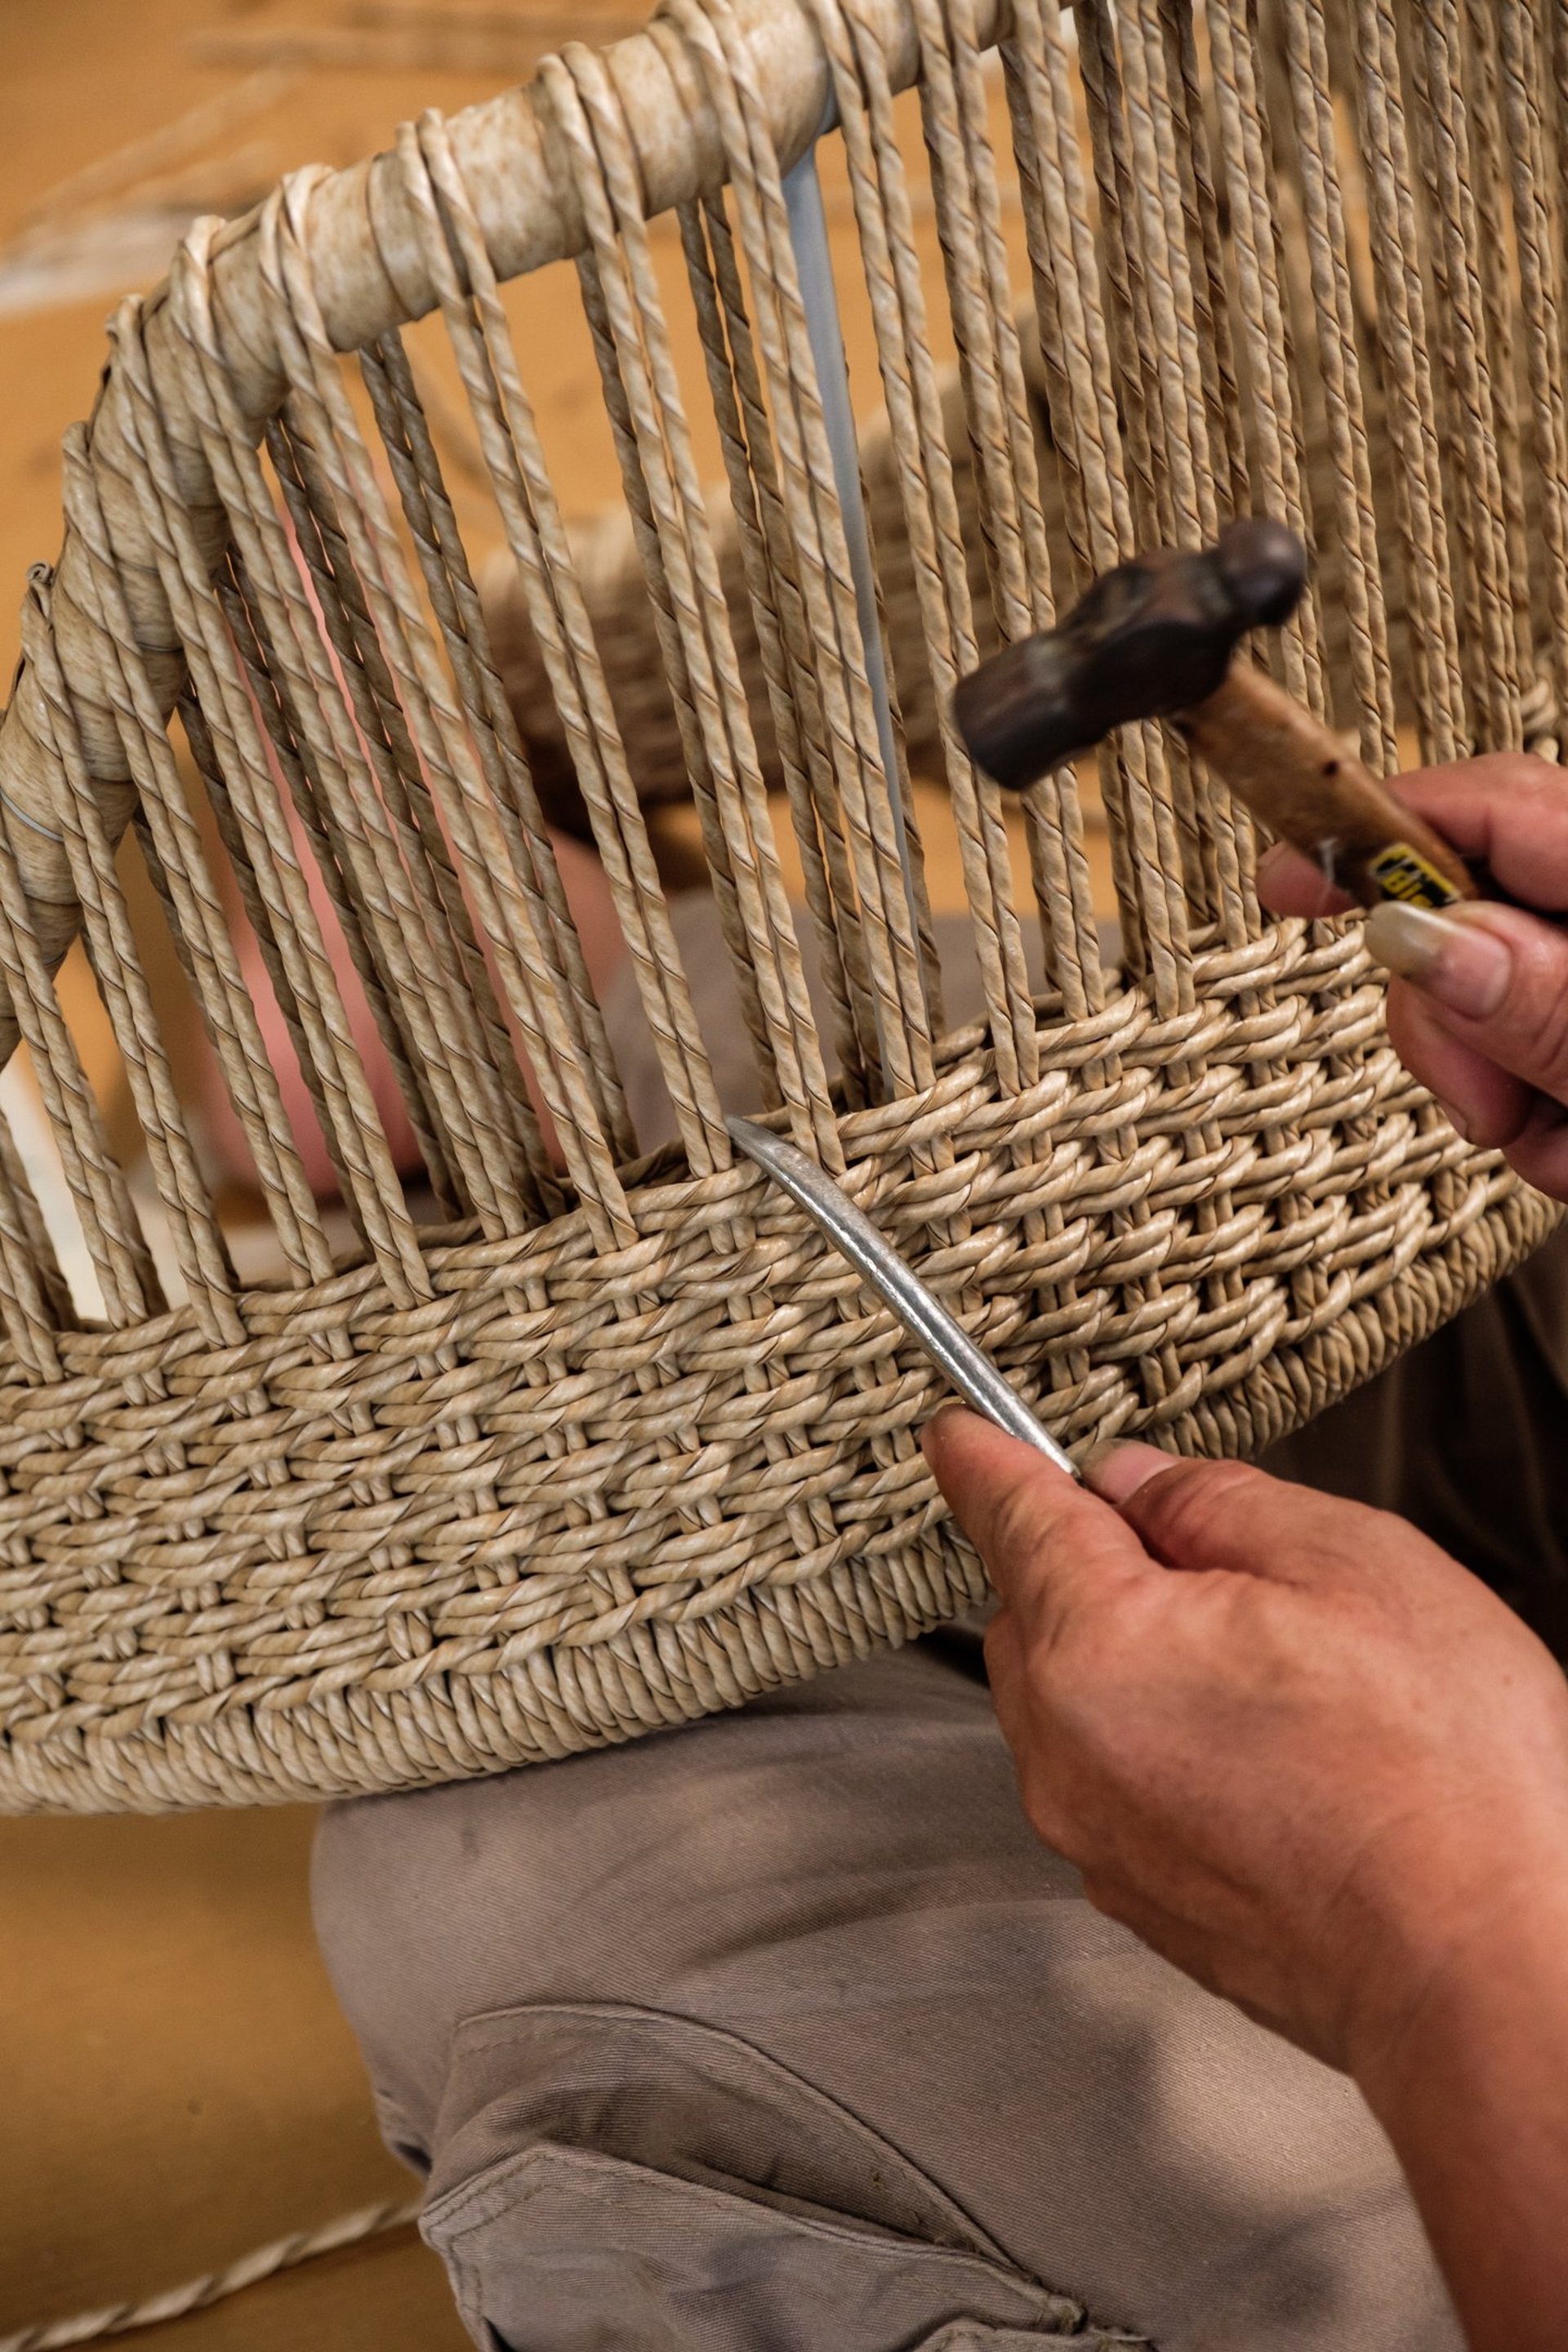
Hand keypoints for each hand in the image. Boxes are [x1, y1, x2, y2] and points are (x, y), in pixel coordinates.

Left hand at [922, 1407, 1567, 2088]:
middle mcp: (1068, 1754)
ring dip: (1136, 1664)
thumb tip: (1141, 1483)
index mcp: (1098, 1650)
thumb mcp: (1353, 1567)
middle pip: (1035, 1613)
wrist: (1485, 1977)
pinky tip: (1270, 1755)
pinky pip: (1115, 1784)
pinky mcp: (1145, 1902)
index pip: (1011, 1520)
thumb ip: (1218, 1503)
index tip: (960, 1437)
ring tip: (1277, 1678)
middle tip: (1221, 1566)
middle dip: (1097, 1569)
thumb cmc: (1442, 1788)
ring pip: (1074, 1703)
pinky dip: (1162, 1749)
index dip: (987, 1461)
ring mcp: (1100, 1841)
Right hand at [1256, 752, 1567, 1199]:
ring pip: (1483, 1008)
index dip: (1377, 830)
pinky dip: (1541, 1124)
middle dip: (1448, 1023)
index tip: (1285, 884)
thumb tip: (1418, 937)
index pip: (1493, 806)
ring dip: (1502, 1094)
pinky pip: (1524, 1067)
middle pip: (1465, 917)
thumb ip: (1544, 1002)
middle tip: (1490, 1108)